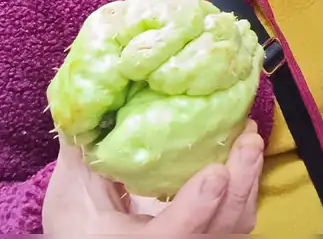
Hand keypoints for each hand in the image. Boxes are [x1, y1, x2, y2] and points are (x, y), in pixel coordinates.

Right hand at [43, 120, 263, 235]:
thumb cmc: (79, 224)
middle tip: (248, 139)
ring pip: (235, 224)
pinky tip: (245, 153)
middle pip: (219, 229)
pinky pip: (238, 219)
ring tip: (249, 138)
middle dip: (239, 181)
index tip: (215, 173)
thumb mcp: (72, 192)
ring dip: (248, 181)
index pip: (174, 234)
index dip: (198, 208)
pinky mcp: (208, 236)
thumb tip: (88, 99)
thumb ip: (81, 152)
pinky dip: (246, 188)